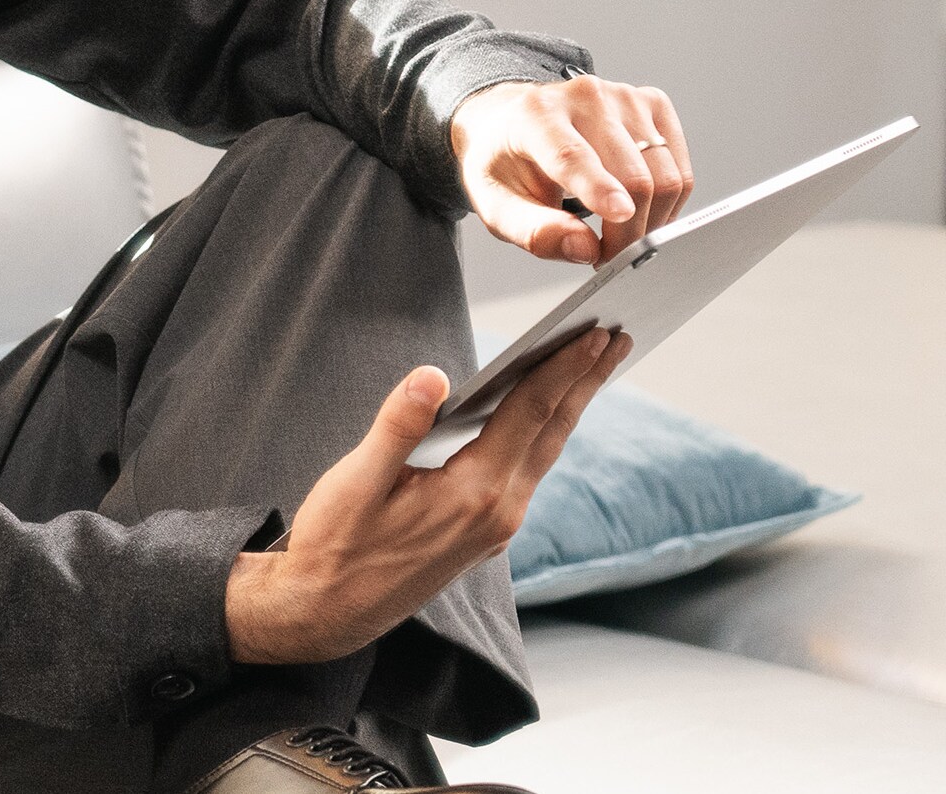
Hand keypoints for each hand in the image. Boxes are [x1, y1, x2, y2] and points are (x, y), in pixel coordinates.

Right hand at [224, 326, 630, 665]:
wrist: (327, 612)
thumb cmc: (335, 545)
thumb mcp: (356, 482)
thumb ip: (397, 426)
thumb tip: (433, 375)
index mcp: (472, 493)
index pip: (529, 415)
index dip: (562, 369)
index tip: (595, 333)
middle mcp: (498, 513)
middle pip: (552, 433)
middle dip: (584, 382)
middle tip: (617, 338)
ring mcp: (495, 528)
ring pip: (544, 454)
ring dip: (569, 408)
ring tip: (590, 370)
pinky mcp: (483, 534)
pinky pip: (526, 473)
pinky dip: (543, 435)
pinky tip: (539, 420)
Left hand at [450, 75, 694, 264]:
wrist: (508, 121)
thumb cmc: (502, 164)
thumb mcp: (495, 204)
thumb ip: (535, 230)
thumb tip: (585, 249)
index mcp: (535, 115)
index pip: (573, 154)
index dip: (598, 188)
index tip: (620, 216)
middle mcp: (584, 96)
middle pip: (631, 175)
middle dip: (629, 231)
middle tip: (610, 257)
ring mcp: (624, 96)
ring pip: (665, 175)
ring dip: (652, 220)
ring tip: (621, 235)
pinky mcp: (653, 104)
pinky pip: (680, 167)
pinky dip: (667, 200)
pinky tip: (639, 209)